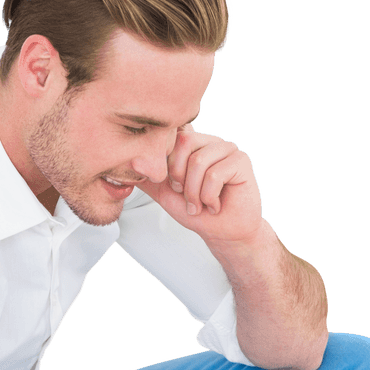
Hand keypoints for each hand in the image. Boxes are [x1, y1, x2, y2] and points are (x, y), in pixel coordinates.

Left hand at [136, 125, 264, 249]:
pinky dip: (209, 197)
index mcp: (192, 144)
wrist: (222, 233)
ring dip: (195, 193)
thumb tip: (129, 162)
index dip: (168, 166)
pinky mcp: (241, 161)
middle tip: (187, 197)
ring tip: (201, 205)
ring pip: (198, 162)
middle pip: (183, 143)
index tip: (175, 188)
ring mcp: (227, 149)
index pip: (171, 137)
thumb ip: (147, 177)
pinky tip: (215, 205)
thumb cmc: (198, 212)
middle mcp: (209, 141)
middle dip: (179, 178)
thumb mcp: (165, 193)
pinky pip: (215, 175)